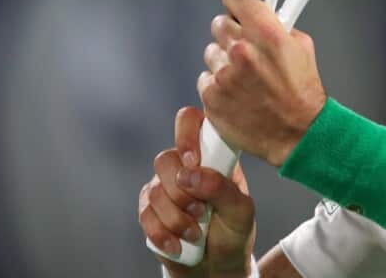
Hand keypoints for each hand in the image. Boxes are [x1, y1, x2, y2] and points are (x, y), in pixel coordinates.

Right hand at [138, 106, 256, 276]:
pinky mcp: (149, 210)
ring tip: (196, 233)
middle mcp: (185, 165)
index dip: (187, 135)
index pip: (191, 122)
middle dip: (181, 191)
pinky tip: (178, 244)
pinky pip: (145, 214)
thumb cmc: (233, 231)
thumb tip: (190, 173)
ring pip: (155, 190)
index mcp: (212, 155)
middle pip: (165, 160)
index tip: (193, 162)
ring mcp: (164, 186)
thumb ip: (221, 188)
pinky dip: (162, 233)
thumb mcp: (241, 211)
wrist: (215, 264)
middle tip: (201, 211)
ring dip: (176, 218)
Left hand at [199, 0, 327, 166]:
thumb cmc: (303, 94)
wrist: (298, 133)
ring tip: (246, 77)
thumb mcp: (302, 47)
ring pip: (212, 53)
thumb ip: (278, 26)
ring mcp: (223, 75)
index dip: (238, 2)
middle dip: (233, 33)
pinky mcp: (211, 97)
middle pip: (220, 23)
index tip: (239, 7)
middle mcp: (241, 50)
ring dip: (225, 60)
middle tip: (248, 48)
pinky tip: (238, 93)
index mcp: (265, 33)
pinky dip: (219, 84)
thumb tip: (264, 15)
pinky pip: (206, 79)